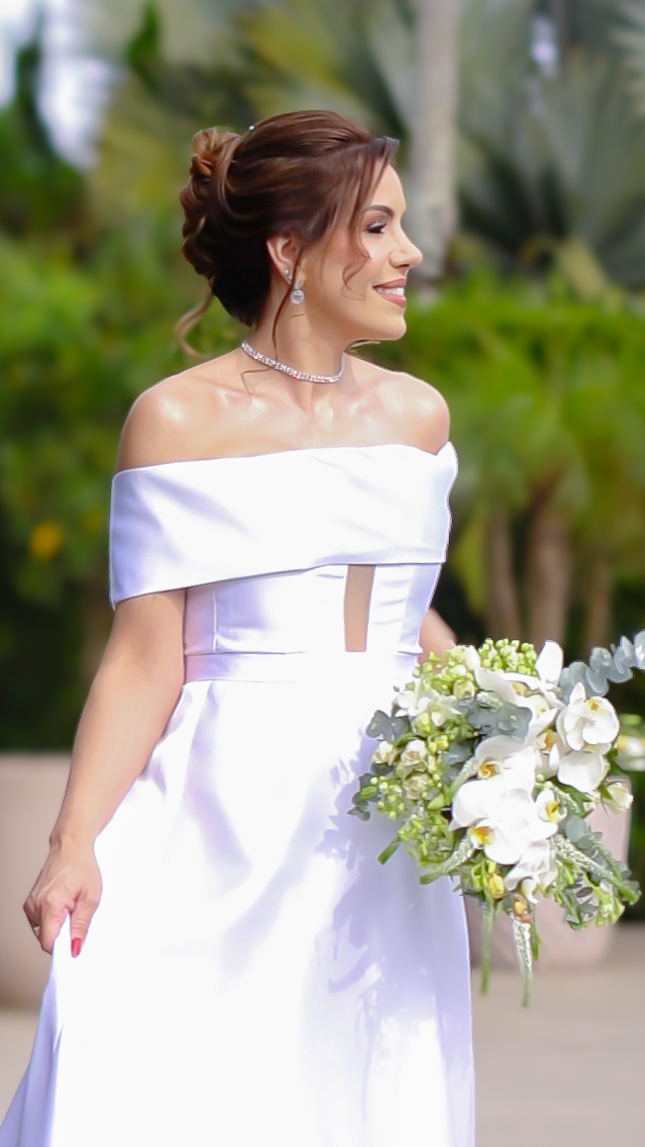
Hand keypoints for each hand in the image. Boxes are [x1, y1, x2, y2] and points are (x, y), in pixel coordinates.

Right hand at [23, 841, 101, 956]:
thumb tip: (75, 948)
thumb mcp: (91, 898)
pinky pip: (39, 921)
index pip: (48, 943)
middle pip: (45, 938)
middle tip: (76, 917)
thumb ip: (81, 926)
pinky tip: (62, 905)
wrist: (71, 846)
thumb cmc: (83, 867)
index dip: (62, 949)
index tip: (74, 946)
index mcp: (50, 905)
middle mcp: (36, 905)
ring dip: (56, 926)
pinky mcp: (30, 901)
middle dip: (62, 936)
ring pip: (42, 931)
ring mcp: (30, 903)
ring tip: (70, 907)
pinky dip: (50, 919)